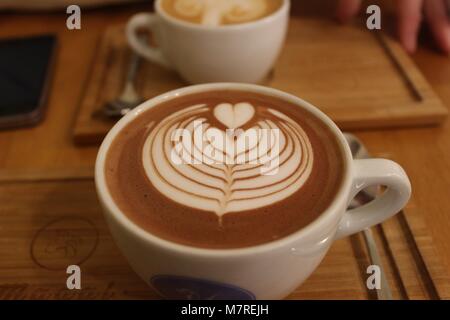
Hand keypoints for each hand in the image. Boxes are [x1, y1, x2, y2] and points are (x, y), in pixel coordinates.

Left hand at [335, 0, 449, 53]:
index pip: (409, 4)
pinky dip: (444, 8)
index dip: (409, 26)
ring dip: (446, 18)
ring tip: (449, 40)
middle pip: (434, 2)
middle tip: (447, 48)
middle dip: (441, 24)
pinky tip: (445, 19)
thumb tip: (342, 19)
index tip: (409, 50)